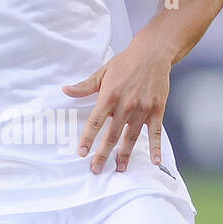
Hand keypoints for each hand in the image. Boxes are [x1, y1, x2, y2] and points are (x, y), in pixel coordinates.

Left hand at [62, 35, 171, 173]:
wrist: (152, 54)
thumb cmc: (125, 63)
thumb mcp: (102, 73)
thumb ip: (84, 87)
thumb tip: (65, 90)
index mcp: (109, 96)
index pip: (95, 122)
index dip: (88, 139)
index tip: (82, 153)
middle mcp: (126, 105)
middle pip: (112, 135)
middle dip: (103, 154)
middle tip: (96, 169)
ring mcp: (142, 109)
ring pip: (131, 137)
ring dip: (125, 155)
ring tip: (120, 169)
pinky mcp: (157, 110)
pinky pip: (156, 133)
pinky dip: (156, 148)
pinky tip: (155, 161)